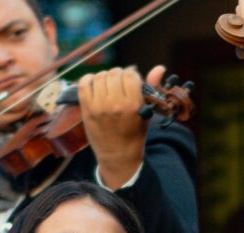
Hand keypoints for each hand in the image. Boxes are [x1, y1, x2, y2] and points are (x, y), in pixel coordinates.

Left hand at [78, 65, 165, 188]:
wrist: (118, 154)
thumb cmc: (135, 132)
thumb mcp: (147, 111)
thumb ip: (152, 88)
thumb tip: (160, 68)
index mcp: (134, 105)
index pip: (130, 74)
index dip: (131, 74)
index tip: (131, 81)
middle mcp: (116, 104)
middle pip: (114, 73)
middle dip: (118, 75)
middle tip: (119, 84)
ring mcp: (99, 107)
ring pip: (100, 76)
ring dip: (105, 77)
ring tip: (109, 85)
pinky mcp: (87, 110)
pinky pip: (84, 84)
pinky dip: (88, 80)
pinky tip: (95, 84)